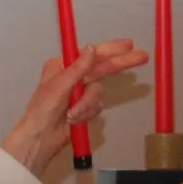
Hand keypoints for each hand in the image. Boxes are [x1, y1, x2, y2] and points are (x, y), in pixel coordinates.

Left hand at [2, 40, 150, 175]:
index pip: (92, 54)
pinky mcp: (83, 109)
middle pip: (102, 68)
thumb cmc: (42, 111)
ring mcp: (79, 93)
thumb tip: (91, 48)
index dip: (112, 49)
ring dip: (86, 105)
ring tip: (72, 114)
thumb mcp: (59, 85)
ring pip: (98, 93)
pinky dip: (86, 113)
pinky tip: (74, 119)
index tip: (129, 45)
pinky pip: (96, 107)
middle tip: (142, 57)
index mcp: (63, 66)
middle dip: (119, 65)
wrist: (40, 138)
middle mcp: (72, 77)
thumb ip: (78, 67)